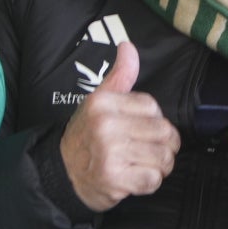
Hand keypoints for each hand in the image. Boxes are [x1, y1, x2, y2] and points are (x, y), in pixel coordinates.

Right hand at [60, 41, 179, 211]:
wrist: (62, 172)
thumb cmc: (86, 135)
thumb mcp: (98, 101)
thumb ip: (120, 76)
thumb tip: (128, 46)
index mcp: (103, 103)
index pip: (152, 107)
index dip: (154, 120)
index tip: (142, 129)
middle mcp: (105, 126)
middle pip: (164, 132)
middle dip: (165, 145)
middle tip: (148, 150)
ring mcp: (110, 153)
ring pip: (163, 157)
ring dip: (159, 165)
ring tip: (142, 164)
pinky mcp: (115, 179)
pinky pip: (154, 179)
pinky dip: (149, 182)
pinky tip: (134, 178)